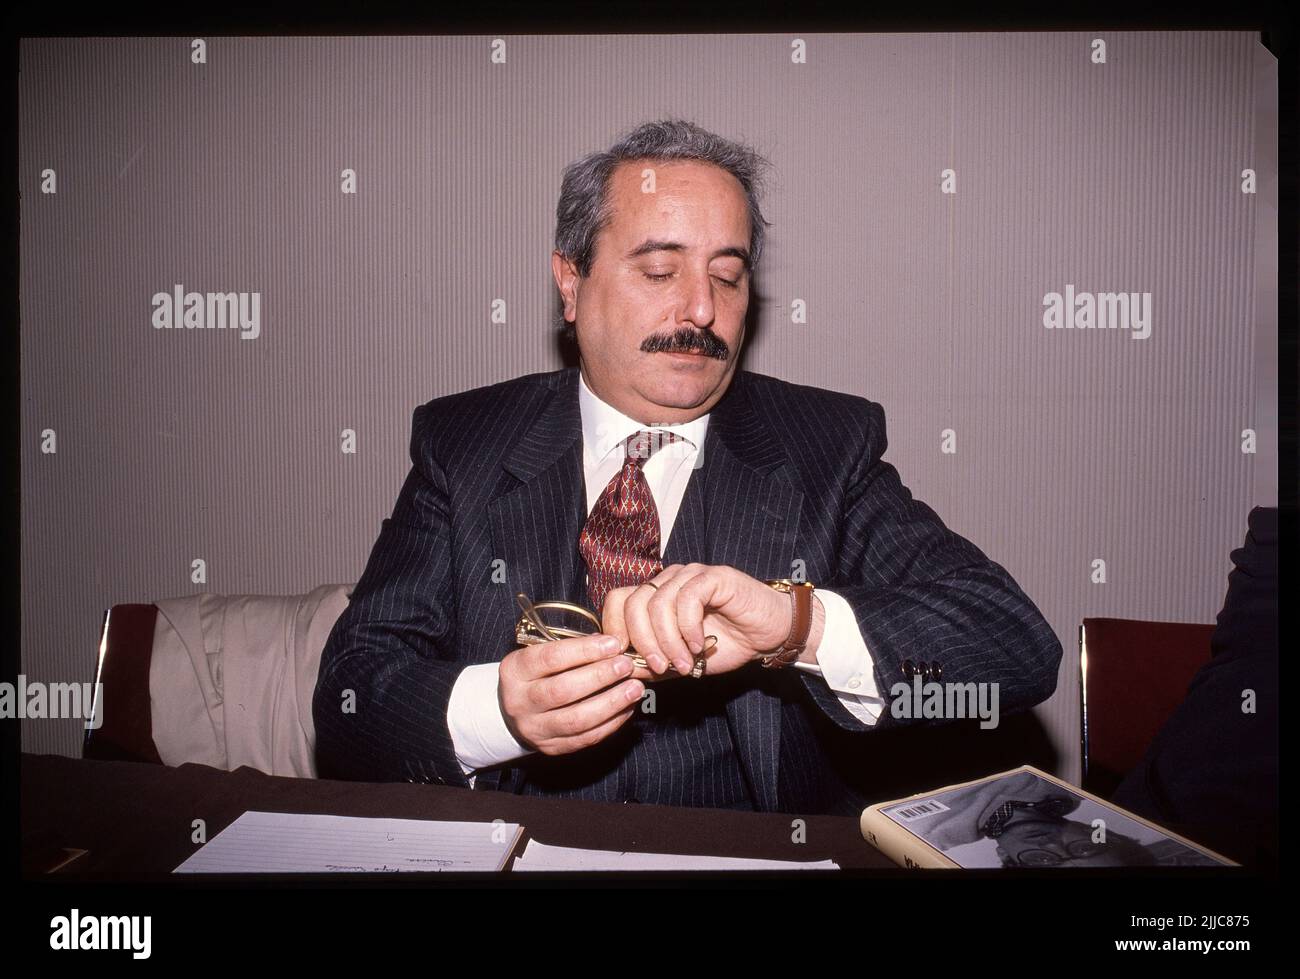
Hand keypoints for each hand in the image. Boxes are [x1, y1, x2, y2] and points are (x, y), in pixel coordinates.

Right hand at [497, 633, 643, 755]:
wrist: (517, 710)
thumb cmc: (537, 675)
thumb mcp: (542, 654)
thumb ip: (572, 649)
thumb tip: (611, 645)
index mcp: (515, 671)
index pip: (550, 658)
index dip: (585, 651)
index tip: (613, 644)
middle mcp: (519, 702)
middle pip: (563, 690)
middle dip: (600, 676)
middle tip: (626, 665)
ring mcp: (534, 728)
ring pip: (577, 719)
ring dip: (611, 703)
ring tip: (635, 688)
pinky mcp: (551, 747)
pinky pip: (585, 738)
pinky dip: (611, 723)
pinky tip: (627, 708)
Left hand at [600, 564, 804, 679]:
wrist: (768, 635)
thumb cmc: (727, 645)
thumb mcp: (681, 662)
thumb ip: (653, 664)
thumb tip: (623, 670)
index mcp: (656, 596)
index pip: (617, 600)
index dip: (614, 628)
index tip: (624, 659)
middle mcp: (668, 580)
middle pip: (633, 602)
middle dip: (642, 641)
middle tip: (660, 667)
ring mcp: (689, 575)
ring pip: (658, 603)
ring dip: (669, 640)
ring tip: (684, 663)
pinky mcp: (712, 576)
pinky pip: (688, 598)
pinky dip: (689, 628)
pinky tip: (700, 644)